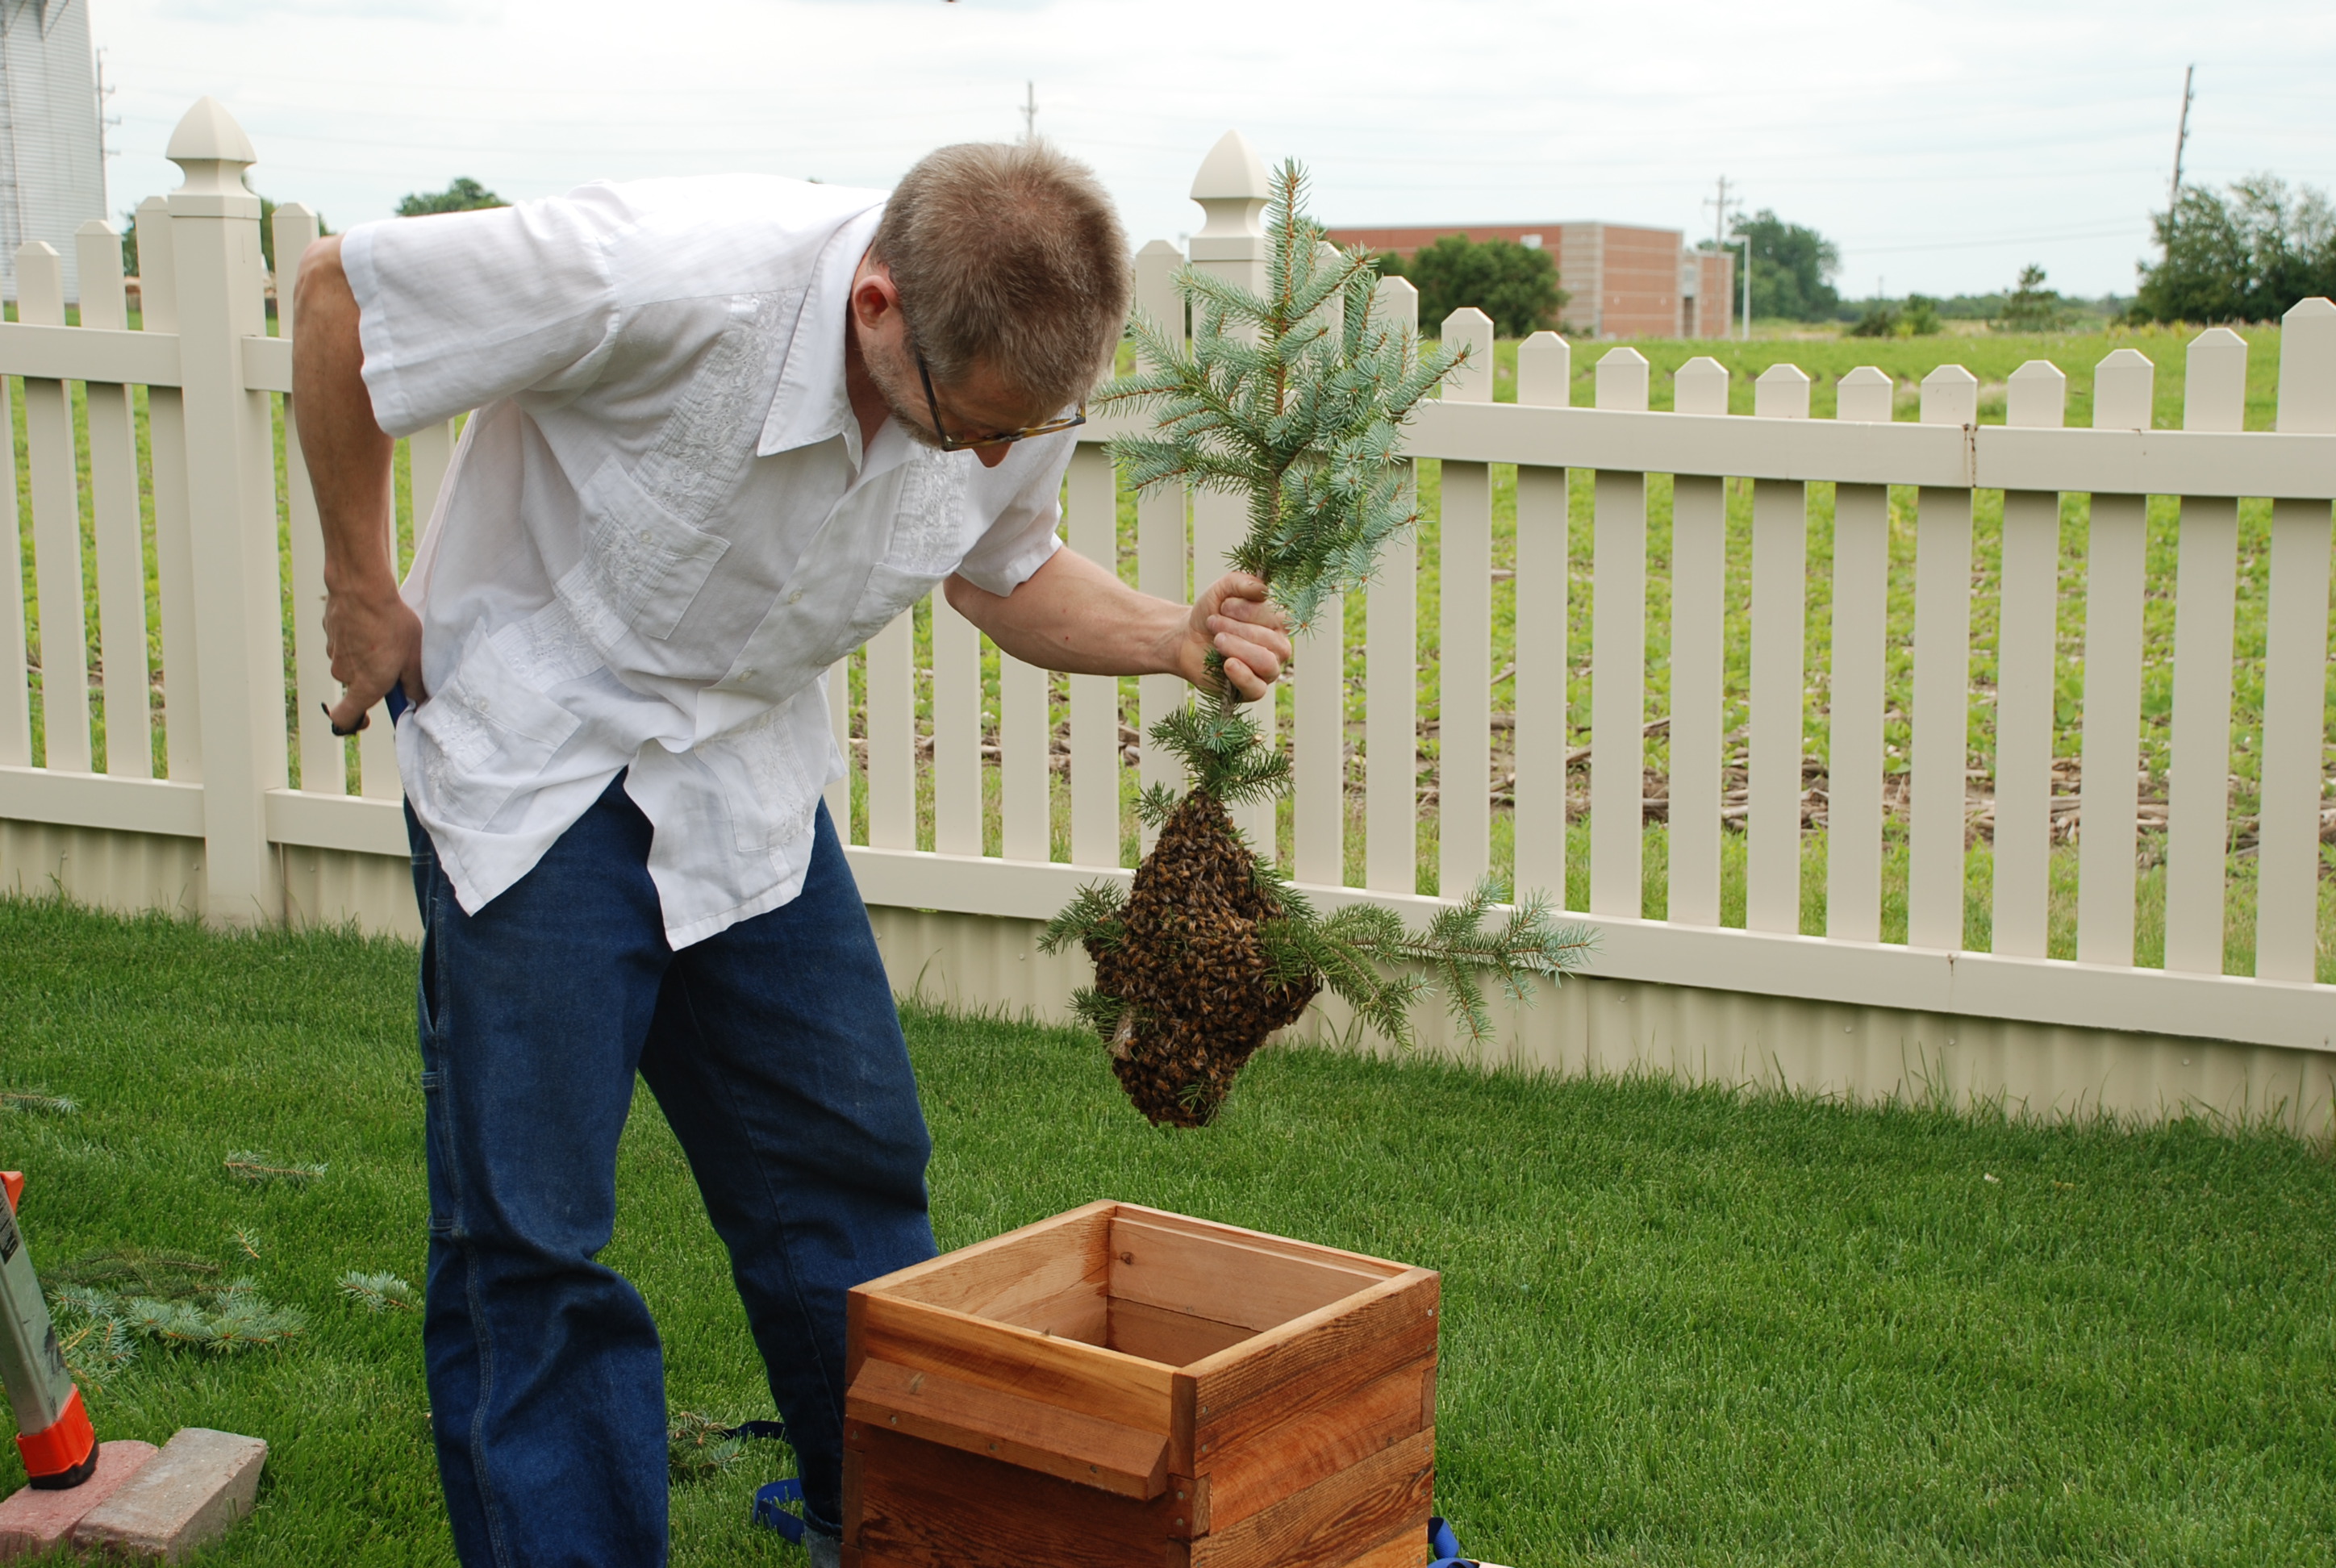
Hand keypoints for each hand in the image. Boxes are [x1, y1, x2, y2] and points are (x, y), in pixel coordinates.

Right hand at [322, 577, 425, 733]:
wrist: (361, 589)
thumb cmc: (391, 625)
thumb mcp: (414, 659)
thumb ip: (415, 686)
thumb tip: (418, 700)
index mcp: (363, 687)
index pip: (344, 719)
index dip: (354, 723)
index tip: (368, 717)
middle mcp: (343, 673)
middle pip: (356, 686)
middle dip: (373, 678)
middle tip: (395, 660)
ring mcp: (333, 652)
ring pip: (352, 662)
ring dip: (366, 656)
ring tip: (385, 636)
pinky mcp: (330, 633)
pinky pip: (345, 642)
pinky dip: (357, 637)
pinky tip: (371, 622)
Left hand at [1178, 572, 1290, 702]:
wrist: (1186, 638)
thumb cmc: (1210, 614)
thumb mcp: (1222, 590)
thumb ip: (1242, 582)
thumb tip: (1262, 589)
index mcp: (1278, 624)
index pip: (1278, 618)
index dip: (1249, 611)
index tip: (1224, 606)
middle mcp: (1278, 648)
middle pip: (1273, 643)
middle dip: (1238, 629)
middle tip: (1213, 623)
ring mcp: (1268, 671)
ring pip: (1267, 663)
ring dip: (1238, 648)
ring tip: (1217, 640)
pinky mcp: (1252, 690)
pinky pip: (1258, 688)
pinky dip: (1242, 675)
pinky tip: (1228, 664)